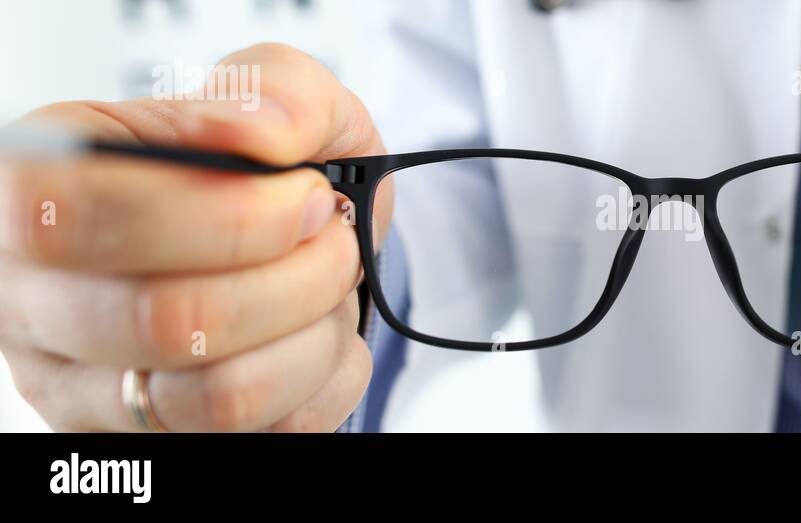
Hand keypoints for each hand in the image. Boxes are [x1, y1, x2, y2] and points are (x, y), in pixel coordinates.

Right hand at [0, 43, 391, 431]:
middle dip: (294, 278)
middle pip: (166, 320)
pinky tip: (315, 334)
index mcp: (37, 184)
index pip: (87, 215)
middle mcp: (34, 296)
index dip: (224, 216)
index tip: (306, 196)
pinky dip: (326, 378)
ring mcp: (82, 385)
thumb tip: (261, 134)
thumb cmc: (268, 170)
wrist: (299, 238)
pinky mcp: (148, 443)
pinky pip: (266, 435)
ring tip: (327, 288)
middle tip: (333, 239)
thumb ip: (275, 91)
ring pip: (220, 395)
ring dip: (314, 333)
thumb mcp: (284, 97)